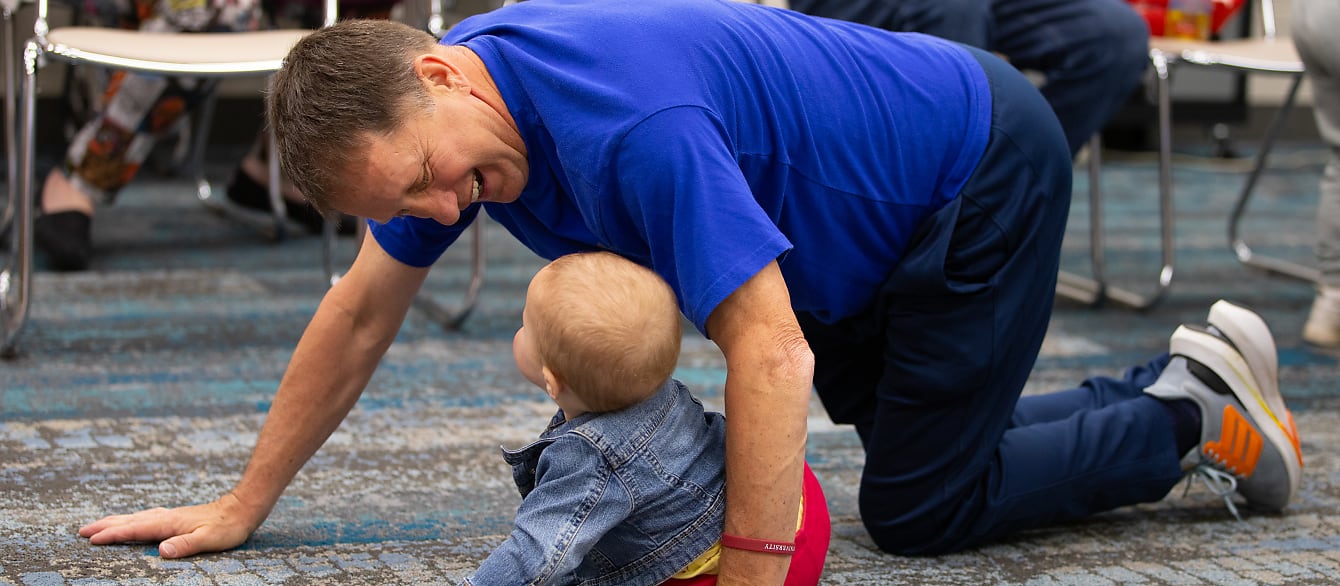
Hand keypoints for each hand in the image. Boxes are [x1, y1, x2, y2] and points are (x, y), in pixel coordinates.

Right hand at [78, 493, 259, 557]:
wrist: (242, 508)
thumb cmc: (227, 527)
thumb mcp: (208, 539)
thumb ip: (185, 545)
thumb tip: (161, 550)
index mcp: (168, 523)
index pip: (134, 529)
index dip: (113, 535)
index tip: (91, 539)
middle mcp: (166, 517)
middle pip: (129, 520)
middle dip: (105, 526)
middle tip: (81, 531)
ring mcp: (170, 516)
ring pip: (136, 517)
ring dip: (115, 521)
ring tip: (98, 525)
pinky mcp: (176, 517)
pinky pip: (145, 518)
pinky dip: (131, 519)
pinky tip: (132, 521)